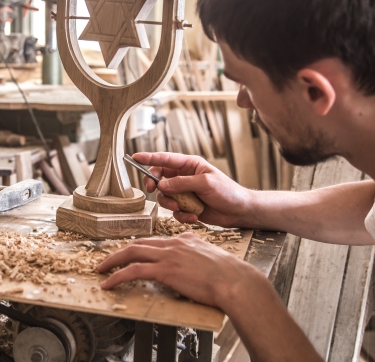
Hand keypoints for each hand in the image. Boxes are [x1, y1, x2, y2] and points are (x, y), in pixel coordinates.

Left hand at [97, 233, 261, 308]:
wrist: (234, 281)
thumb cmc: (228, 274)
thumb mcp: (210, 254)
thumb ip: (196, 250)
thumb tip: (190, 253)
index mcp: (183, 239)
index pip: (153, 241)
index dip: (138, 248)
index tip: (128, 254)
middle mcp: (173, 244)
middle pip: (138, 244)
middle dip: (119, 252)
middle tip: (107, 260)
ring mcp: (168, 255)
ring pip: (131, 253)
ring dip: (112, 261)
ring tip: (101, 270)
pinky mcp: (165, 270)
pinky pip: (133, 271)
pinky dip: (117, 276)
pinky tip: (109, 283)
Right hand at [132, 152, 251, 225]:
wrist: (239, 211)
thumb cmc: (228, 192)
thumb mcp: (205, 183)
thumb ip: (182, 183)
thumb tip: (163, 185)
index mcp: (190, 165)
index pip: (165, 159)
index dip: (149, 158)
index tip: (135, 157)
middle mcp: (184, 177)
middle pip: (160, 178)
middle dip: (155, 185)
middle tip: (154, 190)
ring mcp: (184, 193)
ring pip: (165, 197)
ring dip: (170, 204)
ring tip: (181, 208)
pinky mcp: (186, 207)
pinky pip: (174, 211)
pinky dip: (182, 215)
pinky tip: (194, 216)